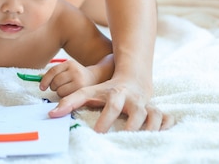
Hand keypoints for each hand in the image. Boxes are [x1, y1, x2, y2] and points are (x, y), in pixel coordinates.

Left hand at [39, 59, 101, 96]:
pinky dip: (65, 97)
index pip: (53, 71)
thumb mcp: (68, 70)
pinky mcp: (82, 90)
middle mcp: (75, 71)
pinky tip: (71, 93)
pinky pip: (66, 96)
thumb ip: (55, 73)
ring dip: (59, 92)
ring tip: (67, 90)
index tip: (41, 87)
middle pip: (55, 82)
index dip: (45, 80)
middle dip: (54, 87)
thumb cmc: (78, 75)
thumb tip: (38, 77)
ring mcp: (79, 80)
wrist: (97, 78)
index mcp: (69, 63)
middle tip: (59, 87)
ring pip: (60, 90)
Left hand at [48, 75, 173, 131]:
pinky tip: (162, 134)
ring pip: (155, 116)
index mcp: (117, 94)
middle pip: (137, 111)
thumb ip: (70, 101)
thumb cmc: (106, 90)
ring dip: (151, 127)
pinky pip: (166, 119)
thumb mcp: (89, 92)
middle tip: (124, 138)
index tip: (98, 132)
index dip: (106, 118)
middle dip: (132, 125)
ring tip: (143, 140)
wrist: (132, 79)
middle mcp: (134, 100)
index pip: (112, 105)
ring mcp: (147, 106)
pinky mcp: (156, 111)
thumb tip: (52, 114)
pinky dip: (166, 125)